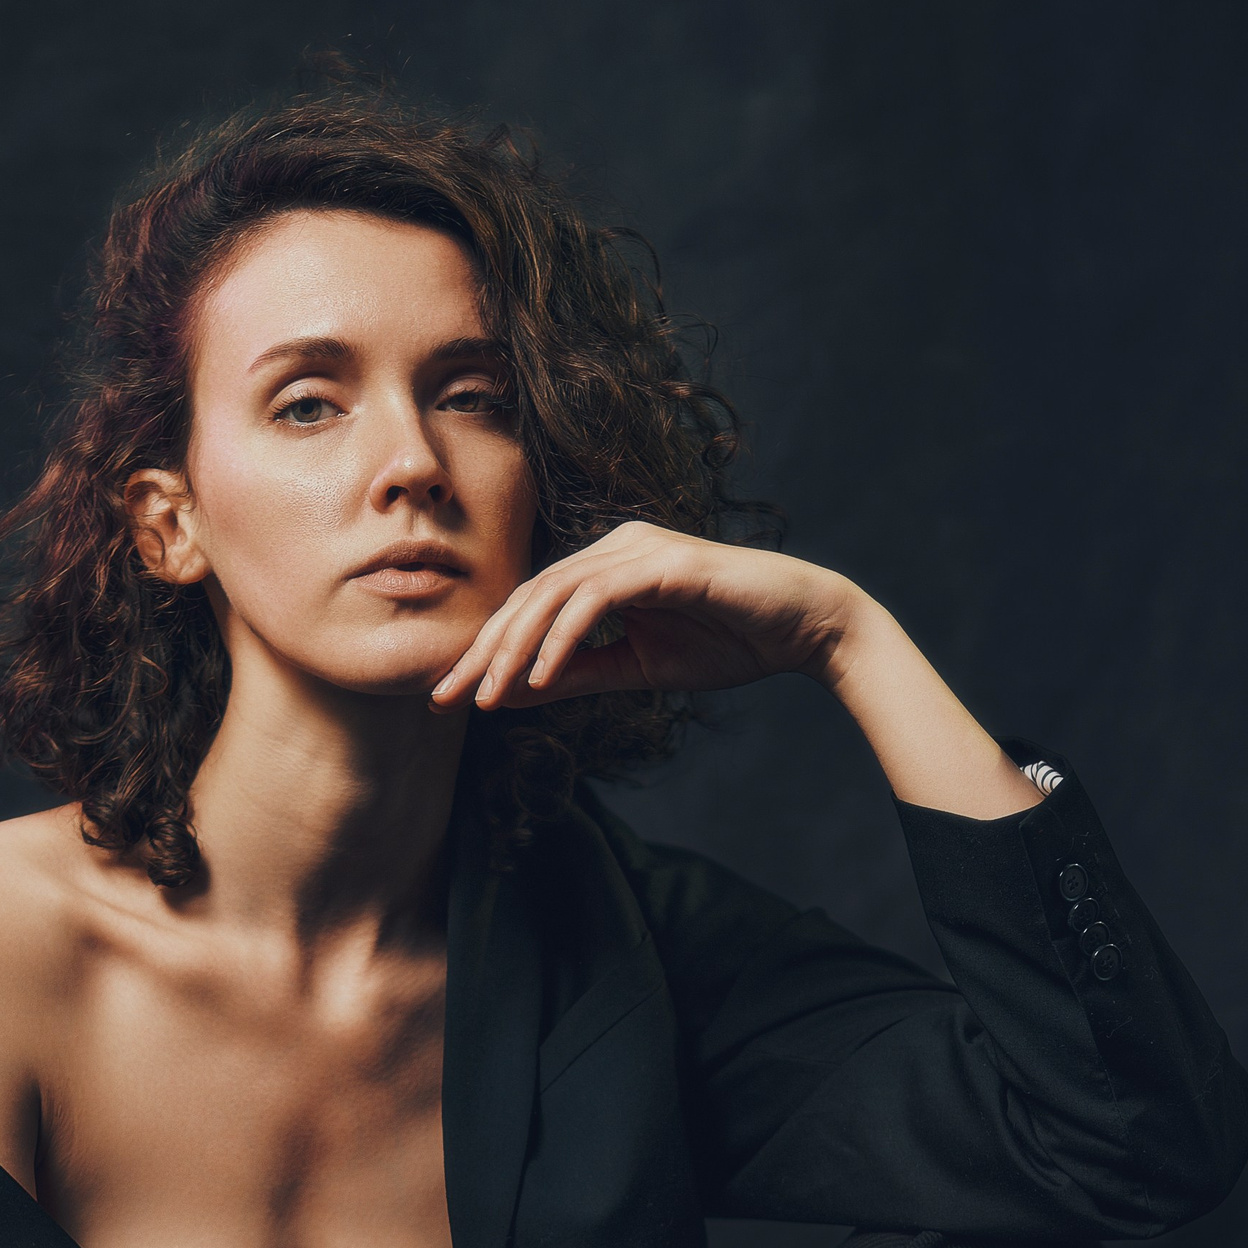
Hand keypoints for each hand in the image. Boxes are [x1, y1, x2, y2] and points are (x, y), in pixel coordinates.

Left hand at [430, 527, 859, 712]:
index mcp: (606, 568)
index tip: (449, 698)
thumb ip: (580, 674)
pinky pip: (597, 601)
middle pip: (529, 598)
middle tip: (444, 699)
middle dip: (483, 651)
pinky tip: (540, 678)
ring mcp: (640, 551)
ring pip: (554, 597)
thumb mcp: (639, 668)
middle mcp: (615, 548)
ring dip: (516, 650)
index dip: (486, 652)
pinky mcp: (666, 564)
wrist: (802, 628)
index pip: (529, 608)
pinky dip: (564, 639)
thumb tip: (515, 693)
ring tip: (490, 699)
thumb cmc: (728, 642)